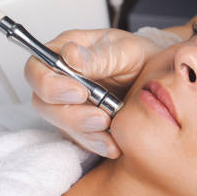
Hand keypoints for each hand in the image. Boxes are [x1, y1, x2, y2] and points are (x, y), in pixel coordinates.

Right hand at [24, 29, 160, 157]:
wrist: (160, 79)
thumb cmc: (139, 57)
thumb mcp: (126, 50)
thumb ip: (99, 56)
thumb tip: (71, 56)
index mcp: (65, 52)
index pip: (36, 69)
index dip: (50, 85)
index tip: (80, 93)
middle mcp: (62, 79)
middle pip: (43, 102)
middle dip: (70, 115)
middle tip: (101, 118)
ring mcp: (70, 104)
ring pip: (61, 124)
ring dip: (85, 132)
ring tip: (110, 130)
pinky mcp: (82, 125)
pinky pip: (82, 139)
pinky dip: (97, 144)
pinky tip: (113, 145)